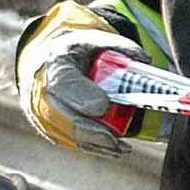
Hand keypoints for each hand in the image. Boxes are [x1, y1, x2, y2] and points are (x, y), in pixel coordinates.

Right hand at [15, 1, 134, 155]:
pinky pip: (72, 142)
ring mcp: (44, 113)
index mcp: (57, 64)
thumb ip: (121, 48)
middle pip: (67, 118)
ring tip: (121, 147)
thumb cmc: (77, 52)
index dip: (84, 97)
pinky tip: (113, 149)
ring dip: (97, 144)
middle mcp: (44, 91)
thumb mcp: (97, 40)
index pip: (66, 84)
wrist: (50, 63)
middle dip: (94, 131)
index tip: (104, 106)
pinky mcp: (51, 128)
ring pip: (70, 135)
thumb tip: (145, 59)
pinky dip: (94, 147)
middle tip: (116, 139)